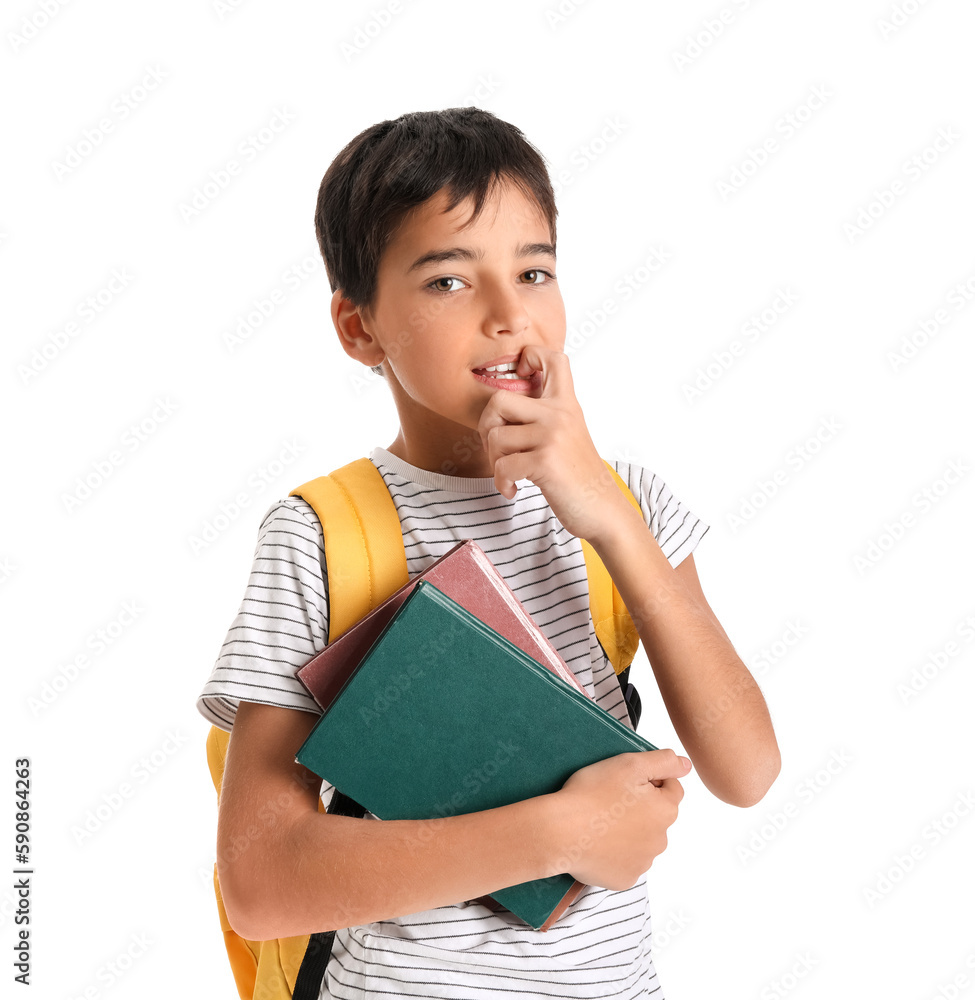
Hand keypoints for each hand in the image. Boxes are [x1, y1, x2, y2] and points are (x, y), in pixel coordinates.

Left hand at [476, 345, 623, 540]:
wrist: (603, 509)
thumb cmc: (578, 475)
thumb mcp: (568, 434)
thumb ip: (544, 416)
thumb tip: (497, 408)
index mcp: (567, 404)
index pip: (553, 358)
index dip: (530, 356)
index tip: (521, 377)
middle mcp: (560, 414)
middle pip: (498, 399)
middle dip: (486, 428)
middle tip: (497, 450)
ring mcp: (553, 436)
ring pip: (495, 436)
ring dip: (494, 462)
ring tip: (509, 474)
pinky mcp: (545, 461)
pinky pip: (502, 466)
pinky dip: (501, 482)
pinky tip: (512, 489)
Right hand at [548, 749, 689, 890]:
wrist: (559, 832)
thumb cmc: (592, 794)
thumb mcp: (630, 764)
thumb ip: (664, 761)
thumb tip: (685, 766)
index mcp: (665, 811)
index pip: (670, 788)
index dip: (649, 779)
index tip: (624, 781)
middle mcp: (660, 841)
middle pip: (655, 816)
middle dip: (640, 807)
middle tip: (609, 799)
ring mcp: (642, 864)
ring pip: (640, 840)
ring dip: (628, 831)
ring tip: (600, 821)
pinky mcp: (623, 880)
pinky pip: (624, 862)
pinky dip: (614, 853)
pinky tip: (597, 842)